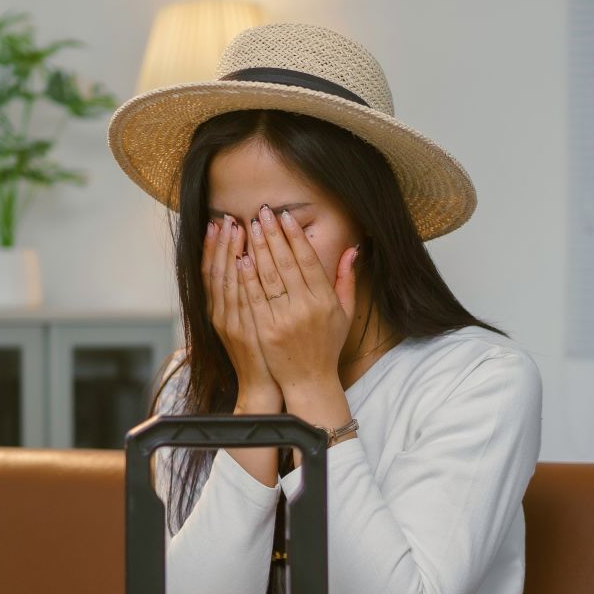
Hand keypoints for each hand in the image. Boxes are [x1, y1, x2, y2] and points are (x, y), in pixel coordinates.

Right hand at [205, 216, 279, 407]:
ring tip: (235, 228)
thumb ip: (246, 294)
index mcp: (219, 310)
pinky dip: (240, 279)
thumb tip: (248, 263)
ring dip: (229, 253)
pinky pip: (241, 301)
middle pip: (215, 272)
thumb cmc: (261, 351)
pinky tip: (243, 260)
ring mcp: (230, 324)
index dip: (214, 247)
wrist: (262, 386)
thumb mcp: (248, 321)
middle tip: (226, 217)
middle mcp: (220, 315)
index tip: (219, 222)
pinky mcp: (244, 333)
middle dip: (220, 243)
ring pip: (226, 282)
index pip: (212, 271)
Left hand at [241, 204, 357, 397]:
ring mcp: (285, 319)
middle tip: (262, 212)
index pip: (308, 260)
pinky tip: (241, 258)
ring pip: (268, 276)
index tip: (285, 217)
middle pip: (286, 263)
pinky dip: (247, 277)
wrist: (309, 381)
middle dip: (273, 235)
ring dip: (257, 249)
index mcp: (325, 300)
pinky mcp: (266, 331)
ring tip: (248, 227)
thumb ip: (346, 280)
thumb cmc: (327, 346)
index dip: (296, 236)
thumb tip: (352, 249)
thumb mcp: (345, 313)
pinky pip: (254, 298)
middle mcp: (306, 307)